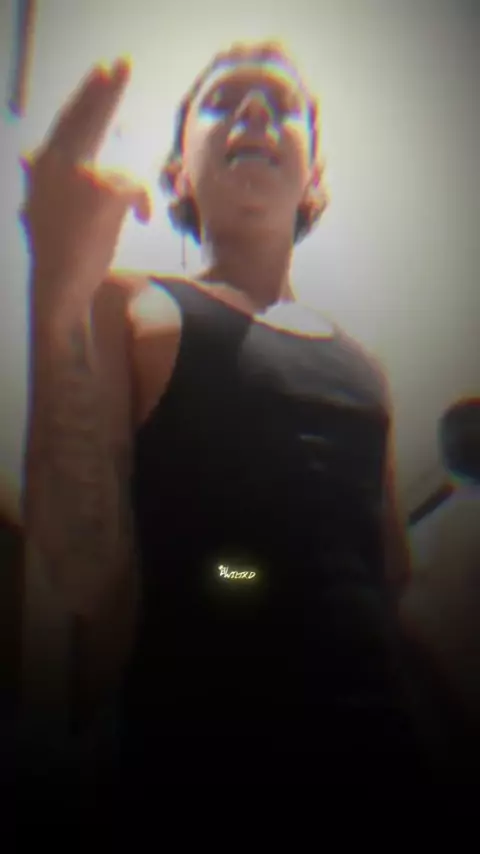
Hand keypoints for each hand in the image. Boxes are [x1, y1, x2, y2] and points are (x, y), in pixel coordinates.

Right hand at [20, 59, 150, 306]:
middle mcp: (55, 162)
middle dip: (106, 91)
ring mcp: (79, 174)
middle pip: (89, 118)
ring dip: (131, 195)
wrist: (58, 286)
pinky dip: (143, 204)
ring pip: (121, 171)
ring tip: (134, 215)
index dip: (87, 95)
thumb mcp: (41, 208)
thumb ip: (42, 177)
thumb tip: (28, 155)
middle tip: (123, 63)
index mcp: (43, 166)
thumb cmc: (57, 253)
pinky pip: (136, 187)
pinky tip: (142, 220)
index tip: (102, 71)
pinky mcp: (103, 189)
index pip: (68, 121)